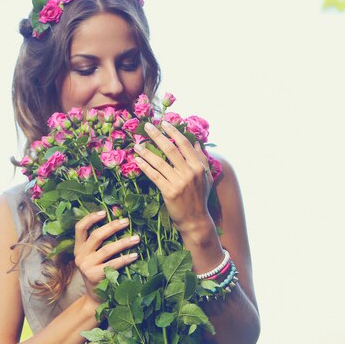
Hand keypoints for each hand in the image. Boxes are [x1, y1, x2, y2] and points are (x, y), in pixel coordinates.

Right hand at [73, 211, 139, 304]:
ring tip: (137, 238)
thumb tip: (119, 222)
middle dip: (113, 226)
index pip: (80, 228)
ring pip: (106, 249)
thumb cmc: (98, 274)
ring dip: (123, 242)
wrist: (95, 299)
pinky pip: (113, 264)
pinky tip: (135, 255)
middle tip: (126, 221)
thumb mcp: (93, 258)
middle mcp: (80, 256)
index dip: (90, 218)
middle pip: (96, 236)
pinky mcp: (95, 276)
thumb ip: (100, 244)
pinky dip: (125, 259)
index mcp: (78, 249)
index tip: (104, 212)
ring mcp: (87, 267)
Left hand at [134, 120, 213, 234]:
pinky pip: (155, 176)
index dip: (174, 132)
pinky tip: (137, 161)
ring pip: (160, 162)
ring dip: (147, 152)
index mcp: (198, 166)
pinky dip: (145, 167)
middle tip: (147, 126)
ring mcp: (179, 182)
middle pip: (170, 149)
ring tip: (137, 144)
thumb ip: (202, 159)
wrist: (195, 220)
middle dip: (157, 136)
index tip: (164, 123)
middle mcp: (190, 172)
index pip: (184, 144)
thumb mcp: (206, 177)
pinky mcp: (169, 192)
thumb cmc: (200, 198)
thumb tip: (197, 143)